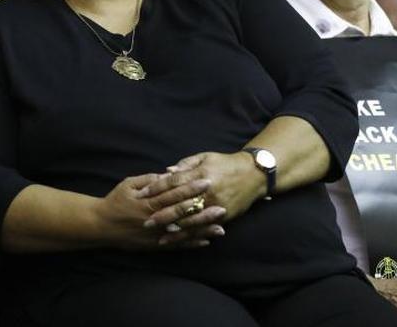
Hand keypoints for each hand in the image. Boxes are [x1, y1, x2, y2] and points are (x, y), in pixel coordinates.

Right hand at [95, 173, 225, 250]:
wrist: (100, 225)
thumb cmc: (115, 201)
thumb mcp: (129, 184)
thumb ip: (149, 180)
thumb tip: (168, 175)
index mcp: (148, 202)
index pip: (174, 193)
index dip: (191, 188)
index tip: (207, 181)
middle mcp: (154, 220)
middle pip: (182, 214)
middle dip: (203, 210)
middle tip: (222, 206)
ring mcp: (155, 234)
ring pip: (183, 233)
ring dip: (202, 230)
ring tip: (221, 227)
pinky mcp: (154, 245)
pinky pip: (176, 245)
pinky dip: (191, 244)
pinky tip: (205, 241)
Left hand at [139, 151, 262, 234]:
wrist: (253, 174)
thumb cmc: (225, 163)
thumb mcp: (205, 157)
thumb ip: (185, 165)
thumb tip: (166, 172)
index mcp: (200, 173)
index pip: (174, 182)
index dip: (157, 188)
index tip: (142, 195)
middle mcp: (207, 190)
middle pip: (179, 204)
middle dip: (161, 213)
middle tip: (144, 221)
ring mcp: (215, 204)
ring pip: (190, 219)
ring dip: (173, 229)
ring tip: (157, 235)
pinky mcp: (223, 215)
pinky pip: (203, 227)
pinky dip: (190, 235)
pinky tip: (178, 239)